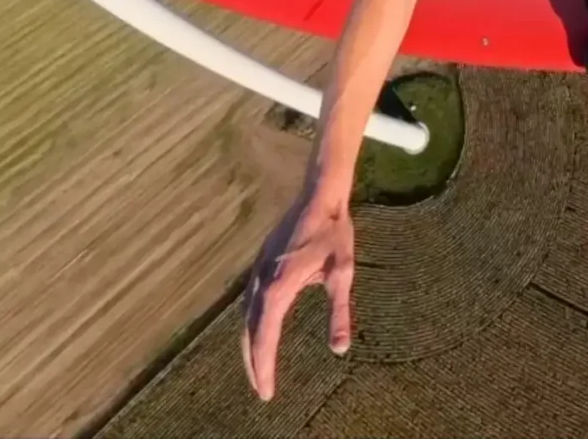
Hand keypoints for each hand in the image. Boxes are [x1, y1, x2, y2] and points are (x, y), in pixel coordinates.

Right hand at [241, 190, 356, 400]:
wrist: (319, 195)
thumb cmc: (334, 233)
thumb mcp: (342, 273)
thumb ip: (339, 312)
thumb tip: (340, 349)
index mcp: (279, 286)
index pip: (264, 336)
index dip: (263, 366)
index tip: (266, 392)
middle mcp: (261, 281)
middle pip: (249, 331)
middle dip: (253, 362)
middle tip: (261, 389)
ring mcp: (257, 271)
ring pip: (245, 317)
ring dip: (249, 345)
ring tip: (258, 369)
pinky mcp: (260, 264)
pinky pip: (248, 302)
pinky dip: (250, 325)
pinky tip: (258, 332)